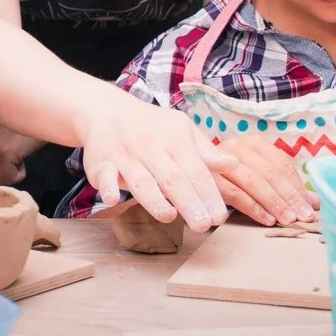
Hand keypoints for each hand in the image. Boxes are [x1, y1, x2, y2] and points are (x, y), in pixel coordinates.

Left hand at [0, 121, 44, 184]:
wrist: (34, 114)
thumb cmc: (16, 128)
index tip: (1, 170)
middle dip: (1, 176)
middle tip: (11, 159)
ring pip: (0, 181)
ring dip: (12, 173)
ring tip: (16, 155)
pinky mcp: (4, 153)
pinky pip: (11, 178)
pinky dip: (20, 172)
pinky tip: (21, 155)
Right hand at [79, 100, 237, 232]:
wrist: (107, 110)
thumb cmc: (151, 126)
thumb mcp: (181, 130)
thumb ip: (205, 152)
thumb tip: (234, 164)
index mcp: (175, 140)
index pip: (195, 170)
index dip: (208, 194)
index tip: (219, 216)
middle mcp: (151, 148)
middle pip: (171, 178)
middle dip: (188, 202)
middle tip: (203, 225)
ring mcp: (125, 155)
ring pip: (141, 180)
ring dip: (153, 199)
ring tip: (169, 216)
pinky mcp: (101, 163)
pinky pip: (104, 174)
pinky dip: (107, 186)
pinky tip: (112, 199)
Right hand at [213, 135, 319, 225]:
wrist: (191, 174)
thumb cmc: (231, 177)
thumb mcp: (259, 178)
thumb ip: (285, 187)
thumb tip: (315, 203)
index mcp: (253, 143)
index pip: (281, 163)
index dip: (298, 186)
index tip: (311, 207)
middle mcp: (236, 146)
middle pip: (269, 172)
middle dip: (289, 197)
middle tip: (304, 217)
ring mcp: (219, 161)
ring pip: (253, 181)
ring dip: (273, 203)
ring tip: (288, 220)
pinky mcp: (207, 178)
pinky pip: (234, 193)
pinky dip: (253, 207)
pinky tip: (267, 219)